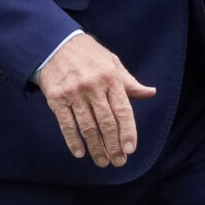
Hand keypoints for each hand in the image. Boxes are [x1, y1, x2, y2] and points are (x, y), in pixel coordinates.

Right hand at [39, 34, 157, 167]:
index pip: (123, 110)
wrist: (55, 43)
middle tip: (118, 162)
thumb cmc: (88, 55)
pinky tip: (80, 153)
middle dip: (113, 145)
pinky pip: (66, 124)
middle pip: (106, 122)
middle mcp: (93, 86)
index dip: (128, 131)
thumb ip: (129, 82)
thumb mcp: (112, 63)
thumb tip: (150, 93)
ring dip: (96, 147)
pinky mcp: (56, 98)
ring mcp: (73, 93)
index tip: (130, 149)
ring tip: (103, 162)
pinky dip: (73, 141)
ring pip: (87, 127)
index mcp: (110, 77)